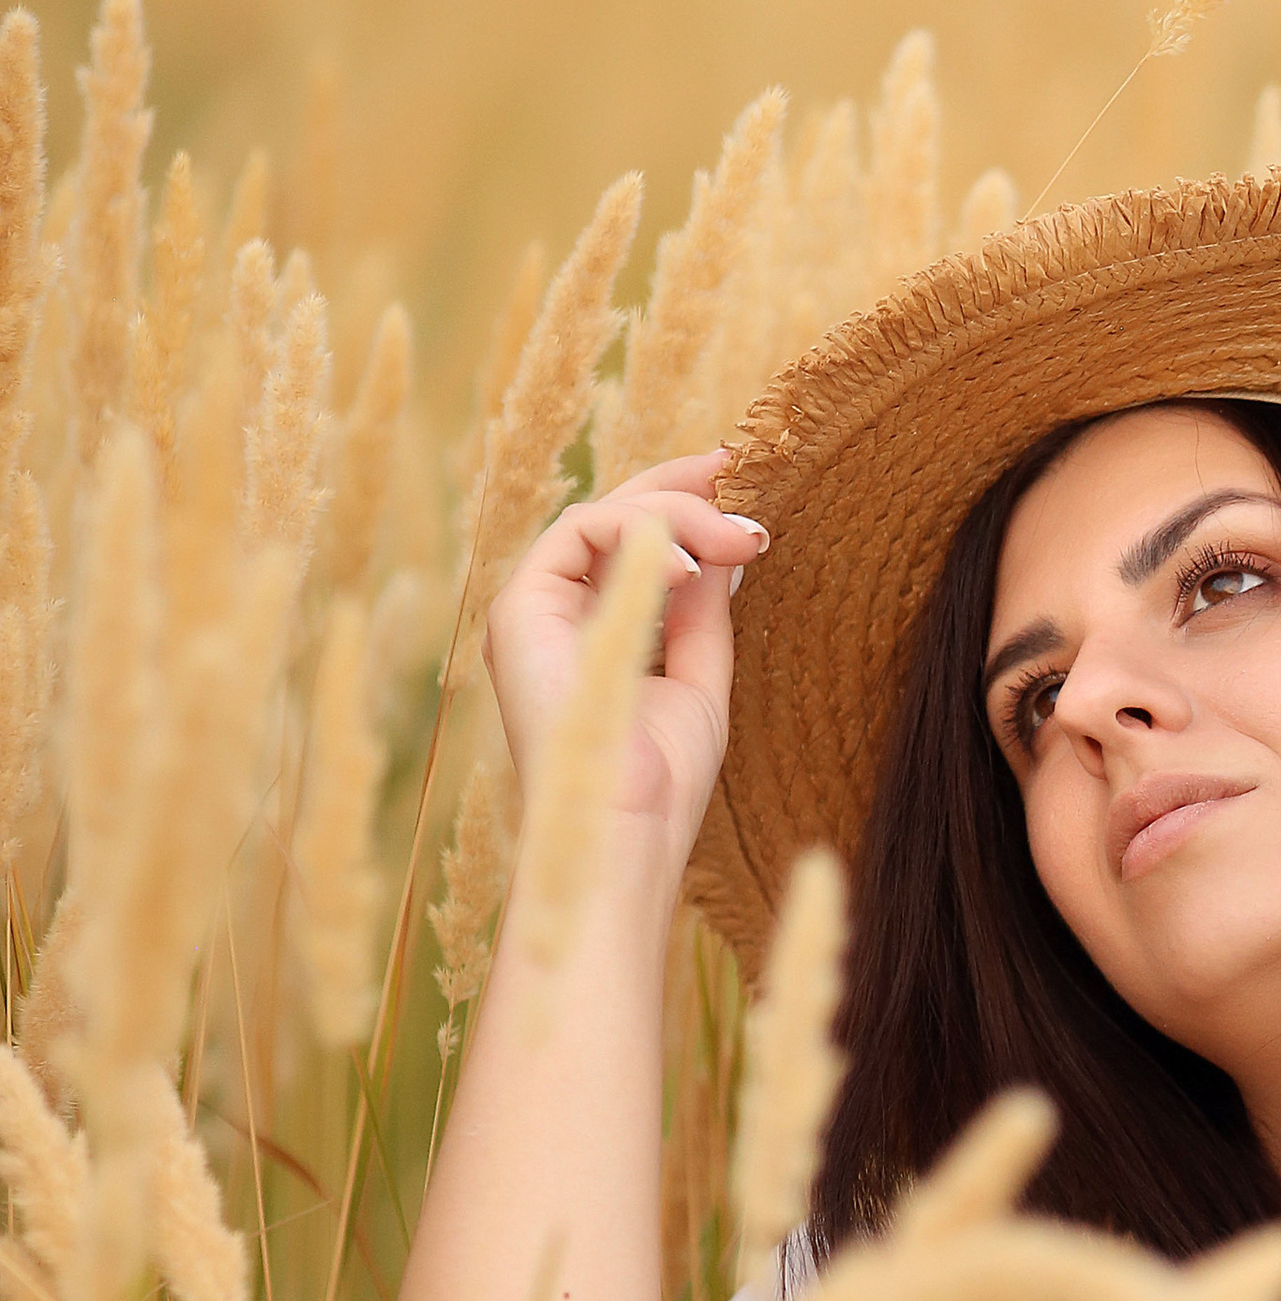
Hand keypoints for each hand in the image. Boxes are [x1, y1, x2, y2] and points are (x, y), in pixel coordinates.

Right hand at [481, 450, 765, 873]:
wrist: (627, 833)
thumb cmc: (661, 781)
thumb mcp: (697, 676)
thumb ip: (702, 609)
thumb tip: (726, 544)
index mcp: (585, 631)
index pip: (630, 546)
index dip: (684, 504)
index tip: (741, 482)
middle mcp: (551, 614)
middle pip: (611, 518)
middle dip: (680, 486)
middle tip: (740, 467)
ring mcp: (531, 610)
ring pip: (602, 518)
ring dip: (680, 515)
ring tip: (741, 539)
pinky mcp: (520, 609)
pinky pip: (580, 534)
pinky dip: (642, 535)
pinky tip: (692, 568)